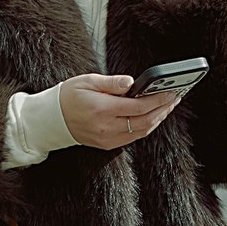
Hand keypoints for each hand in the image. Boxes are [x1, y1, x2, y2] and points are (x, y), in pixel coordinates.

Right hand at [58, 74, 179, 150]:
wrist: (52, 120)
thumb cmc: (68, 97)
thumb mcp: (87, 81)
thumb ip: (111, 83)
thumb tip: (131, 82)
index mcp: (102, 110)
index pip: (138, 106)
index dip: (158, 100)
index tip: (171, 92)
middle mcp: (106, 127)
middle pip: (144, 121)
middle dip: (162, 110)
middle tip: (174, 98)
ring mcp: (107, 138)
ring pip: (141, 131)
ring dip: (157, 119)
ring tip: (167, 106)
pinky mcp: (107, 144)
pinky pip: (133, 137)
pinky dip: (146, 126)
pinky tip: (152, 116)